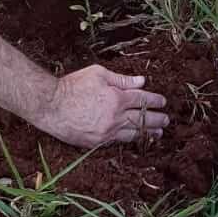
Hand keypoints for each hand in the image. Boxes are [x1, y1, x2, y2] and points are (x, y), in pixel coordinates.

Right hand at [41, 66, 167, 146]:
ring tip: (158, 133)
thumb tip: (141, 81)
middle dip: (157, 119)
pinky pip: (119, 142)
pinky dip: (130, 139)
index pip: (143, 99)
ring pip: (133, 133)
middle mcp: (115, 117)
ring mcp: (106, 132)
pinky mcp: (97, 142)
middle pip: (143, 119)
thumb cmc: (72, 86)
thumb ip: (121, 79)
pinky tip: (136, 138)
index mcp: (117, 98)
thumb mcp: (97, 74)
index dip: (155, 100)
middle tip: (166, 120)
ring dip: (148, 133)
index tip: (163, 101)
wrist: (50, 106)